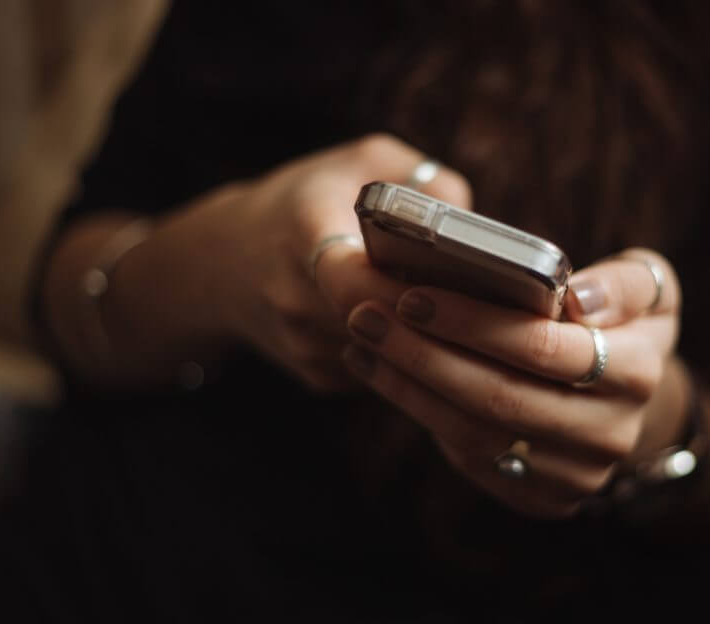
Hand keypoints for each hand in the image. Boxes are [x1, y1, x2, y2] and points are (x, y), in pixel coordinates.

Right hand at [180, 134, 470, 390]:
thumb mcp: (359, 162)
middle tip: (486, 302)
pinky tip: (423, 327)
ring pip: (390, 354)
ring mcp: (304, 346)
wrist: (223, 262)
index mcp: (303, 235)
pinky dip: (408, 353)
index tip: (453, 279)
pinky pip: (380, 371)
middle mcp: (295, 299)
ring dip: (428, 339)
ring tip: (466, 314)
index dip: (407, 288)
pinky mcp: (317, 377)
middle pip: (383, 325)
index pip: (355, 280)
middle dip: (435, 316)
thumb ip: (420, 179)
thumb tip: (472, 223)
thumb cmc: (305, 202)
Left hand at [342, 248, 683, 517]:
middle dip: (423, 354)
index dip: (473, 324)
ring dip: (407, 384)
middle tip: (365, 315)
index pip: (544, 349)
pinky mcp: (541, 498)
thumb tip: (578, 299)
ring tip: (363, 339)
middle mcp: (610, 434)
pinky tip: (380, 371)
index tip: (413, 295)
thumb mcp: (649, 288)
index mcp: (638, 373)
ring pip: (474, 433)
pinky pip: (468, 457)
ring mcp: (575, 476)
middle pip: (499, 398)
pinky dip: (416, 410)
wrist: (627, 401)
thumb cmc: (622, 325)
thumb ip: (625, 283)